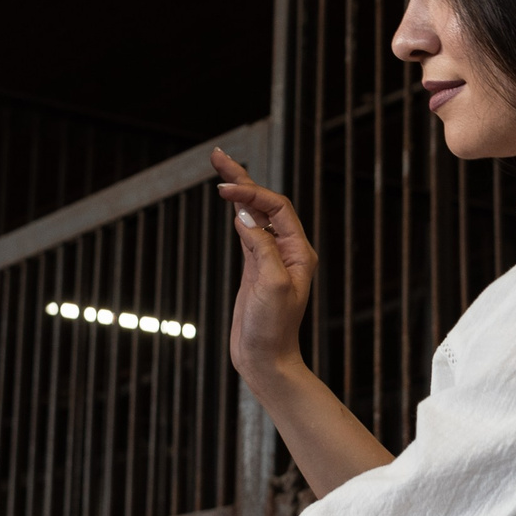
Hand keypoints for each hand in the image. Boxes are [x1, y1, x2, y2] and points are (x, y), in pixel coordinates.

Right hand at [211, 147, 315, 389]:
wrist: (266, 360)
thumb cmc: (273, 329)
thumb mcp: (271, 286)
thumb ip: (262, 248)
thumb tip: (246, 217)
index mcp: (298, 251)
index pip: (276, 207)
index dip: (251, 193)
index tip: (223, 190)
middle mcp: (287, 250)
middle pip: (265, 203)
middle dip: (243, 178)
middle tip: (217, 155)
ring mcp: (270, 258)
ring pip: (254, 215)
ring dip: (239, 190)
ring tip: (220, 168)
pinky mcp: (255, 269)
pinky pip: (248, 232)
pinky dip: (238, 213)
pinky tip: (230, 203)